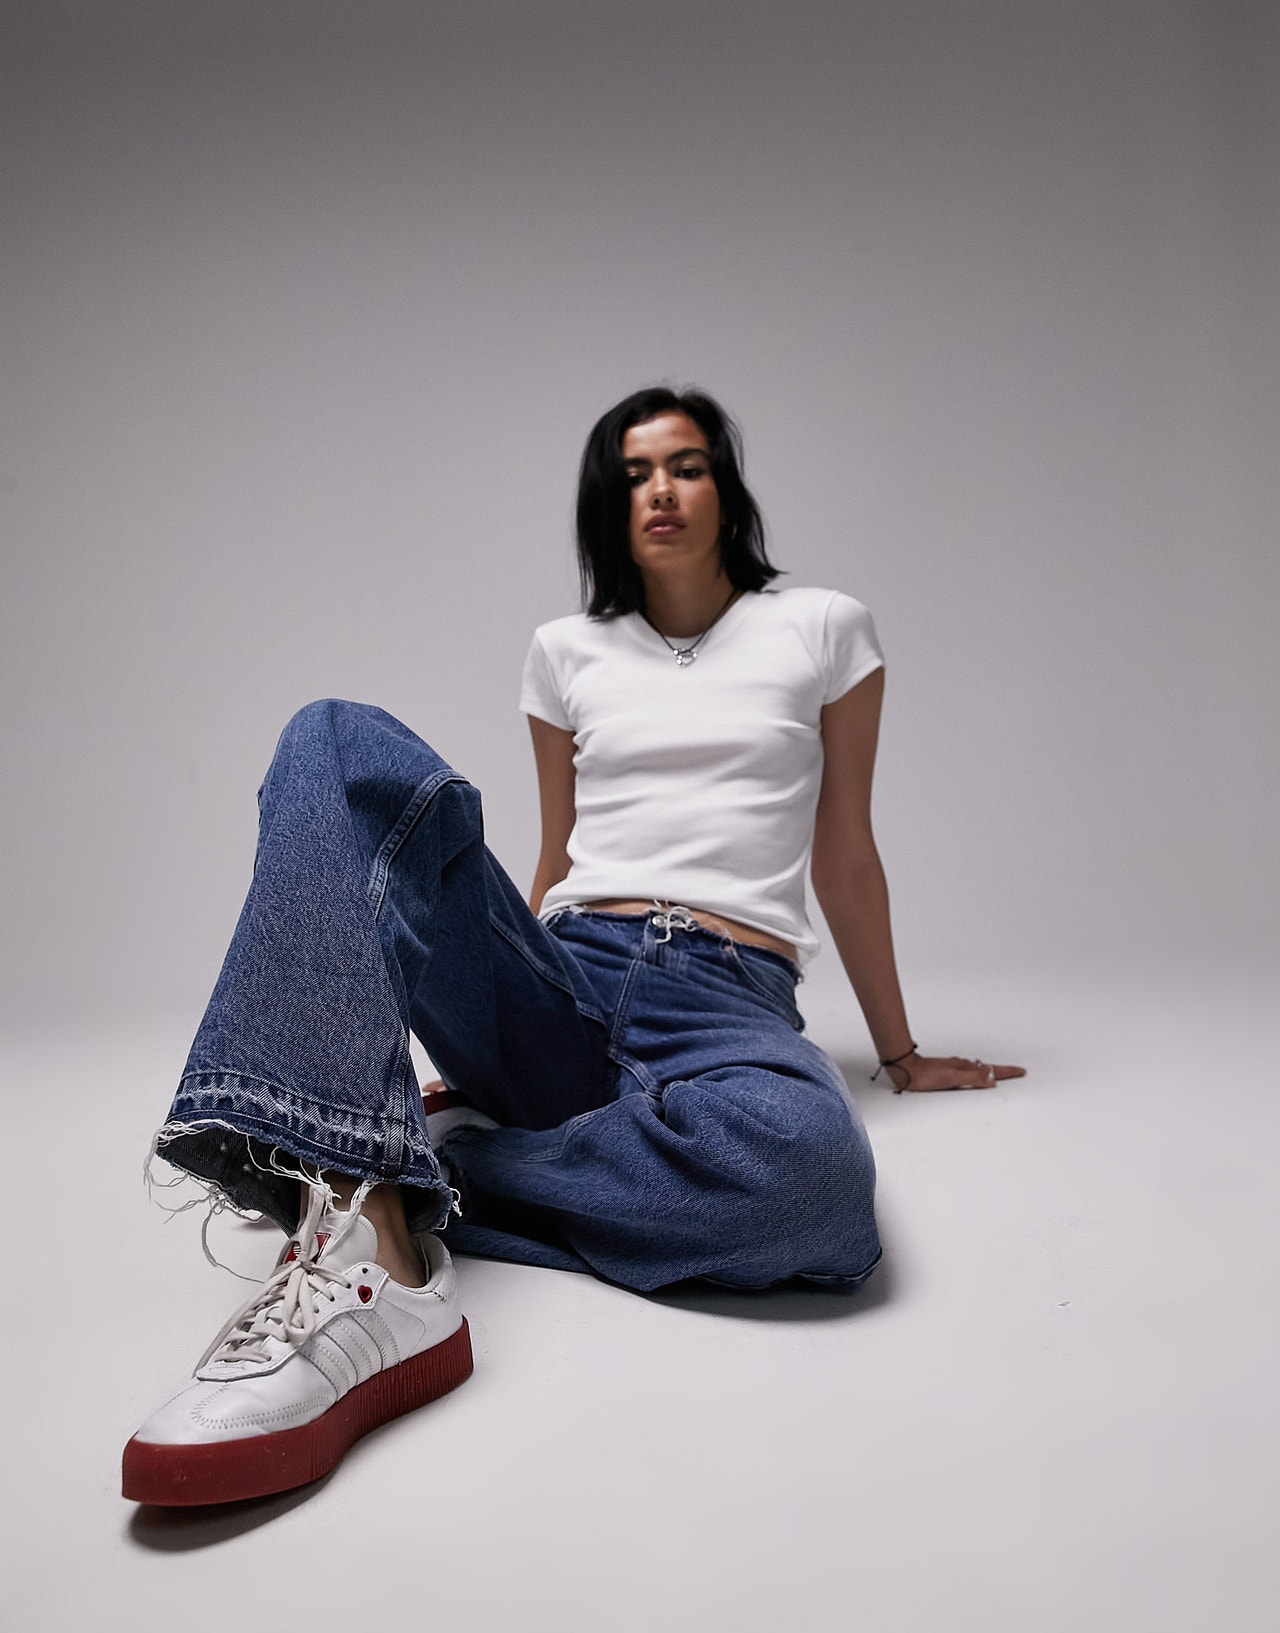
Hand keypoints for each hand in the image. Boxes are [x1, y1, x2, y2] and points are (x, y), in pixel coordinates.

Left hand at [883, 1052, 1025, 1092]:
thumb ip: (973, 1079)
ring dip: (990, 1072)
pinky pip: (967, 1071)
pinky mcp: (945, 1071)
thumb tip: (993, 1080)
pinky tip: (973, 1076)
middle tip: (1016, 1072)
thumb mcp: (952, 1078)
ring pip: (977, 1069)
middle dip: (1002, 1071)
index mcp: (966, 1068)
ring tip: (999, 1074)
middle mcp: (962, 1066)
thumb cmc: (926, 1075)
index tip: (1021, 1071)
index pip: (992, 1071)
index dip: (1007, 1072)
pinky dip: (977, 1074)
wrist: (905, 1069)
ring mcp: (954, 1067)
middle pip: (987, 1069)